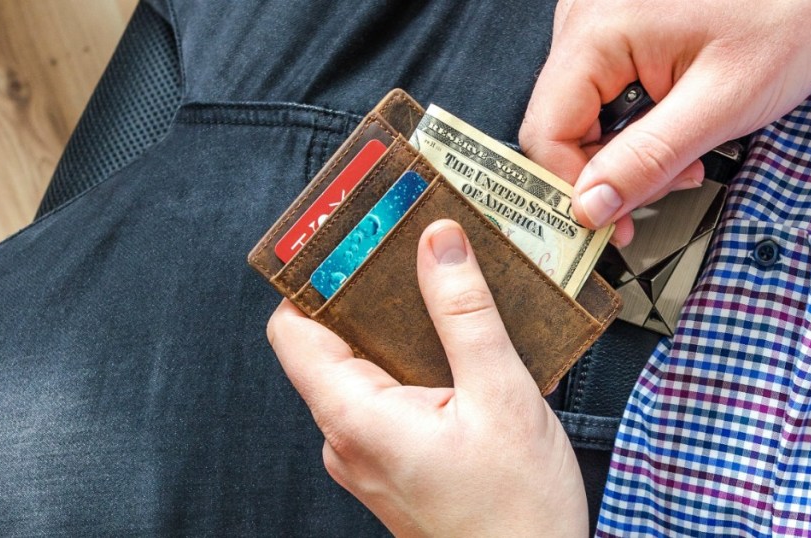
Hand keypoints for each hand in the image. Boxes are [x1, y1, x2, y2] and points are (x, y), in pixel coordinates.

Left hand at [267, 220, 586, 536]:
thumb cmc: (516, 513)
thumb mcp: (502, 396)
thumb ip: (464, 314)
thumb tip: (438, 244)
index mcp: (357, 418)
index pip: (293, 331)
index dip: (313, 279)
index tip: (347, 238)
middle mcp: (348, 440)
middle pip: (332, 344)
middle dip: (370, 295)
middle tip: (411, 249)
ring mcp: (367, 456)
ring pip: (365, 371)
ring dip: (401, 332)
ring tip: (446, 295)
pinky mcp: (392, 465)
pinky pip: (388, 400)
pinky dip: (416, 367)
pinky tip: (461, 352)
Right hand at [520, 0, 810, 244]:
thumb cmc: (788, 15)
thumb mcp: (723, 101)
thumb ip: (649, 158)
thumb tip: (590, 206)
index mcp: (597, 29)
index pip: (547, 131)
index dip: (573, 188)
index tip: (612, 226)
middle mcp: (584, 17)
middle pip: (561, 124)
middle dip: (610, 170)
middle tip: (673, 182)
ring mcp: (597, 19)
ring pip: (581, 113)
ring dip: (626, 149)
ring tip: (686, 148)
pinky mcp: (616, 26)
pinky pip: (602, 92)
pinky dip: (635, 122)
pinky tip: (675, 120)